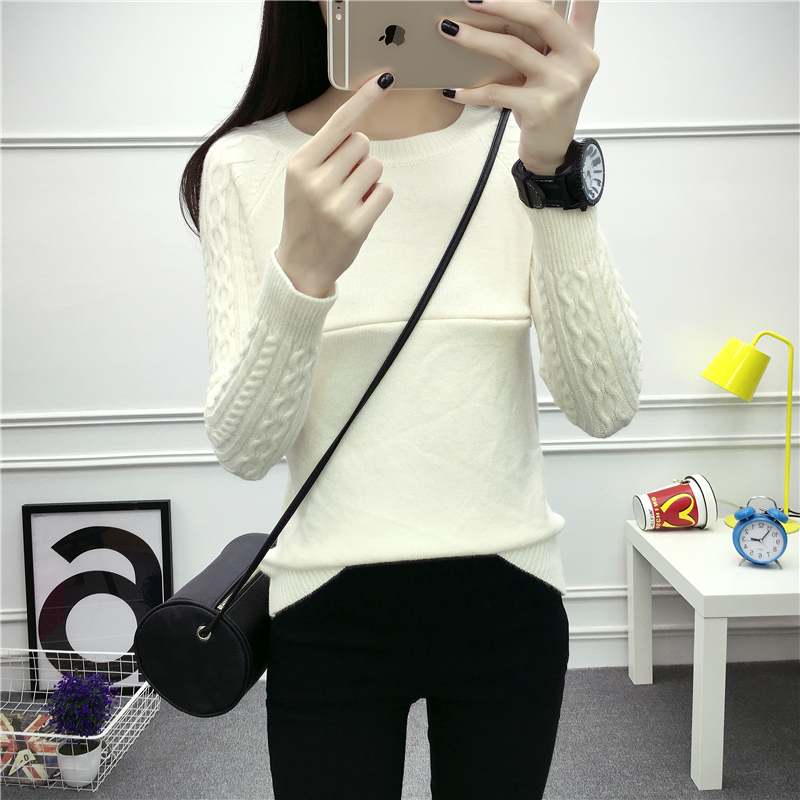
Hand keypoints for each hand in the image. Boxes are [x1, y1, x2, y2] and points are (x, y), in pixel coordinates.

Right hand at [276, 73, 394, 297]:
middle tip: (342, 183)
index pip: (338, 123)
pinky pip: (385, 191)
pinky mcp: (356, 225)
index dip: (362, 100)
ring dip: (370, 179)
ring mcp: (336, 205)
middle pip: (362, 143)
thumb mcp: (302, 179)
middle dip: (359, 158)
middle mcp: (316, 182)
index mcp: (300, 165)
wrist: (301, 264)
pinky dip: (377, 199)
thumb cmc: (306, 215)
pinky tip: (360, 212)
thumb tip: (360, 127)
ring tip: (350, 200)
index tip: (383, 80)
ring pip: (376, 166)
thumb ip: (325, 153)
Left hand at [438, 0, 599, 174]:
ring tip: (449, 31)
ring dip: (476, 39)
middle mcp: (578, 59)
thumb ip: (545, 38)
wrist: (552, 151)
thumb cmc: (547, 105)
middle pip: (540, 16)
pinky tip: (451, 89)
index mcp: (582, 43)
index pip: (586, 1)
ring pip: (513, 50)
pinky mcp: (541, 108)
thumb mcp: (554, 67)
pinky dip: (470, 91)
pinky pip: (497, 92)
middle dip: (502, 3)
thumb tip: (500, 9)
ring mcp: (561, 84)